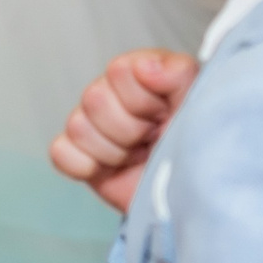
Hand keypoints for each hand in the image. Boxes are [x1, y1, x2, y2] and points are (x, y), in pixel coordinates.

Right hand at [50, 48, 198, 212]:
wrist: (193, 194)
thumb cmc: (199, 146)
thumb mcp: (201, 104)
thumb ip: (178, 73)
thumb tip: (144, 67)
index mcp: (141, 74)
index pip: (119, 71)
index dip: (143, 99)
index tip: (165, 114)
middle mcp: (112, 94)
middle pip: (95, 99)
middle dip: (129, 129)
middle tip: (152, 140)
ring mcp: (93, 125)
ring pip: (78, 126)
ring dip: (113, 151)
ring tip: (138, 157)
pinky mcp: (81, 156)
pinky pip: (61, 153)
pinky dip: (84, 165)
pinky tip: (111, 169)